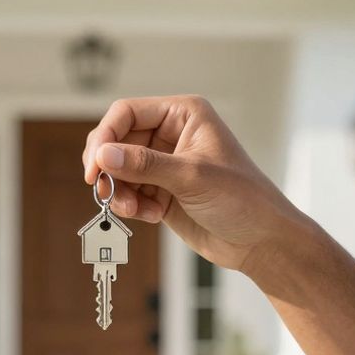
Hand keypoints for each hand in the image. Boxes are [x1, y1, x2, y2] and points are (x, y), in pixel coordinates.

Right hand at [82, 95, 308, 273]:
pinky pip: (128, 191)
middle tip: (106, 192)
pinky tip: (153, 216)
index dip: (105, 137)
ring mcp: (164, 163)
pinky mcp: (160, 190)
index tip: (94, 167)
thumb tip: (103, 155)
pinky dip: (131, 205)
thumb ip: (145, 164)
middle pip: (116, 141)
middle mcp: (171, 134)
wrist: (260, 241)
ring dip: (119, 191)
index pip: (126, 113)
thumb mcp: (192, 177)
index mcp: (183, 114)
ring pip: (118, 169)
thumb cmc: (243, 199)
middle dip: (110, 169)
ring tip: (135, 209)